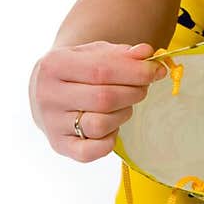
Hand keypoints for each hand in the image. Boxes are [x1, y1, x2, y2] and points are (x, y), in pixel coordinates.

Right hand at [28, 41, 168, 162]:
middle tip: (143, 87)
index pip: (103, 70)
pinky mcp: (58, 145)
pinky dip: (109, 140)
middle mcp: (48, 95)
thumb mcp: (96, 53)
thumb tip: (146, 53)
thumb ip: (122, 53)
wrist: (45, 89)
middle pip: (104, 98)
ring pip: (100, 124)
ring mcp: (51, 123)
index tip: (158, 71)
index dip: (136, 72)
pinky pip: (92, 150)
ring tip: (124, 104)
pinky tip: (111, 126)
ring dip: (123, 114)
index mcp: (54, 65)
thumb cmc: (78, 69)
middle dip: (134, 92)